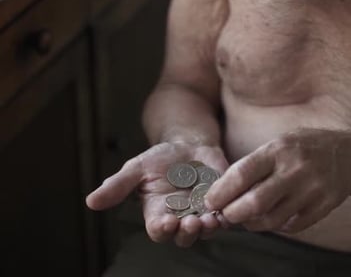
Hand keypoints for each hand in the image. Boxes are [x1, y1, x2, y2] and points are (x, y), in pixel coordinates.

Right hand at [86, 142, 228, 246]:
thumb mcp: (137, 168)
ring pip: (205, 230)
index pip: (158, 230)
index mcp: (158, 213)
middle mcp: (180, 218)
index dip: (162, 230)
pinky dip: (227, 216)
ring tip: (210, 219)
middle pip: (183, 237)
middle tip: (192, 223)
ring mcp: (201, 212)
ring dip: (208, 228)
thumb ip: (118, 186)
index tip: (166, 222)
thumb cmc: (160, 158)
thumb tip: (90, 202)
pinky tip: (228, 211)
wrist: (189, 145)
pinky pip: (226, 216)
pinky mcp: (221, 204)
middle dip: (187, 233)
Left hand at [205, 128, 350, 232]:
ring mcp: (312, 189)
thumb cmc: (305, 147)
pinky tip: (270, 219)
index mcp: (279, 149)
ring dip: (252, 224)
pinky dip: (275, 227)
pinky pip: (292, 226)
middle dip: (232, 214)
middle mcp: (295, 169)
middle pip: (255, 202)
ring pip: (272, 219)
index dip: (221, 192)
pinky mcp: (324, 206)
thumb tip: (224, 189)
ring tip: (245, 219)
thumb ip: (255, 163)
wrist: (350, 154)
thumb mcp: (280, 142)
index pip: (242, 173)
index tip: (209, 201)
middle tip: (225, 215)